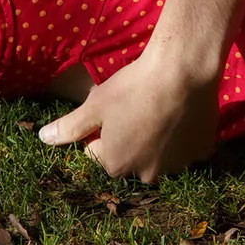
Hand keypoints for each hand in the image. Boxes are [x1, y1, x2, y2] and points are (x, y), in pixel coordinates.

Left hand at [37, 52, 220, 181]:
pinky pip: (187, 145)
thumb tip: (43, 139)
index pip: (98, 152)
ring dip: (157, 139)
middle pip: (131, 157)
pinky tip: (181, 111)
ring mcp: (179, 164)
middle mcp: (147, 173)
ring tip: (159, 107)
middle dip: (129, 138)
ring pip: (161, 153)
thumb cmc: (132, 88)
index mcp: (116, 165)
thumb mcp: (95, 105)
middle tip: (135, 107)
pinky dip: (183, 134)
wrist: (182, 70)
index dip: (100, 130)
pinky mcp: (202, 150)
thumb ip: (69, 127)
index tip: (109, 109)